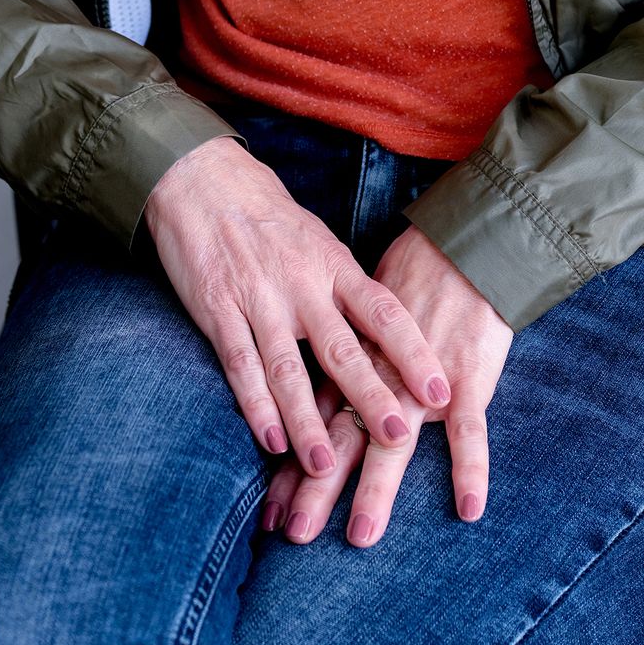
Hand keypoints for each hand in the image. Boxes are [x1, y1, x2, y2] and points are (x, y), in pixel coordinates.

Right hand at [142, 137, 454, 483]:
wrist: (202, 179)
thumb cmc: (269, 216)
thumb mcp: (319, 243)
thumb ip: (346, 290)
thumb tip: (386, 338)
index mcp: (334, 266)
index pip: (384, 312)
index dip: (413, 353)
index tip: (441, 391)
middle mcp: (301, 284)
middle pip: (342, 349)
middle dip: (371, 396)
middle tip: (398, 437)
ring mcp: (258, 298)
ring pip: (288, 369)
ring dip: (308, 421)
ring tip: (327, 465)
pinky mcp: (217, 309)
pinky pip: (241, 364)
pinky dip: (255, 406)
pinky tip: (271, 440)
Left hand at [258, 224, 512, 546]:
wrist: (462, 247)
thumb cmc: (409, 281)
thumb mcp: (359, 318)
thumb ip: (335, 362)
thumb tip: (304, 401)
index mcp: (350, 362)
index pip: (313, 424)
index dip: (292, 469)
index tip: (270, 514)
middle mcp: (378, 376)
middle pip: (342, 438)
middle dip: (317, 488)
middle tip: (295, 535)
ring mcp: (422, 382)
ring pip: (394, 441)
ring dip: (376, 488)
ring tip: (361, 533)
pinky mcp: (468, 378)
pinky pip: (470, 430)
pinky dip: (470, 468)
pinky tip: (468, 508)